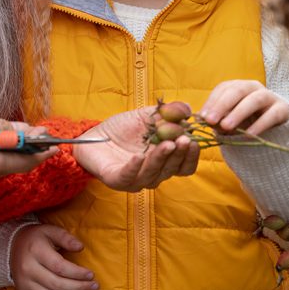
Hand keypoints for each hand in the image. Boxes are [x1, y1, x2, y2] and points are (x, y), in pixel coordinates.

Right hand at [11, 224, 97, 289]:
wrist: (11, 246)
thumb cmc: (36, 238)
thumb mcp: (50, 231)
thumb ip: (66, 238)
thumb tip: (80, 247)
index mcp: (35, 251)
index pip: (60, 267)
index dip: (77, 273)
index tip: (91, 274)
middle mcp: (28, 268)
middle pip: (56, 284)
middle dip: (79, 288)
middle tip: (94, 286)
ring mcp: (24, 283)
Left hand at [73, 106, 198, 191]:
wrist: (94, 136)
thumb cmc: (122, 129)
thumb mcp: (147, 116)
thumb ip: (168, 113)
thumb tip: (188, 109)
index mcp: (164, 162)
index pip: (184, 166)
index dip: (191, 156)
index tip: (195, 140)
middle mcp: (153, 174)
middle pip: (171, 169)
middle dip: (179, 154)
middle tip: (183, 140)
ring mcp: (135, 179)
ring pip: (152, 174)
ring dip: (160, 158)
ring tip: (165, 143)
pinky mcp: (117, 180)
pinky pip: (128, 176)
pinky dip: (134, 166)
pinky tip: (139, 155)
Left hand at [199, 80, 288, 135]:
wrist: (276, 127)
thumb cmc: (247, 121)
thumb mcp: (230, 119)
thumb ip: (217, 119)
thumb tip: (199, 119)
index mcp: (238, 86)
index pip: (223, 89)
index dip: (212, 102)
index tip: (202, 117)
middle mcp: (253, 87)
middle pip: (237, 91)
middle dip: (222, 105)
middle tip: (211, 120)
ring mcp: (270, 96)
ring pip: (254, 100)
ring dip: (238, 113)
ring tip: (226, 127)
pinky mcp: (283, 109)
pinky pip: (271, 115)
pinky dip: (260, 125)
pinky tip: (249, 135)